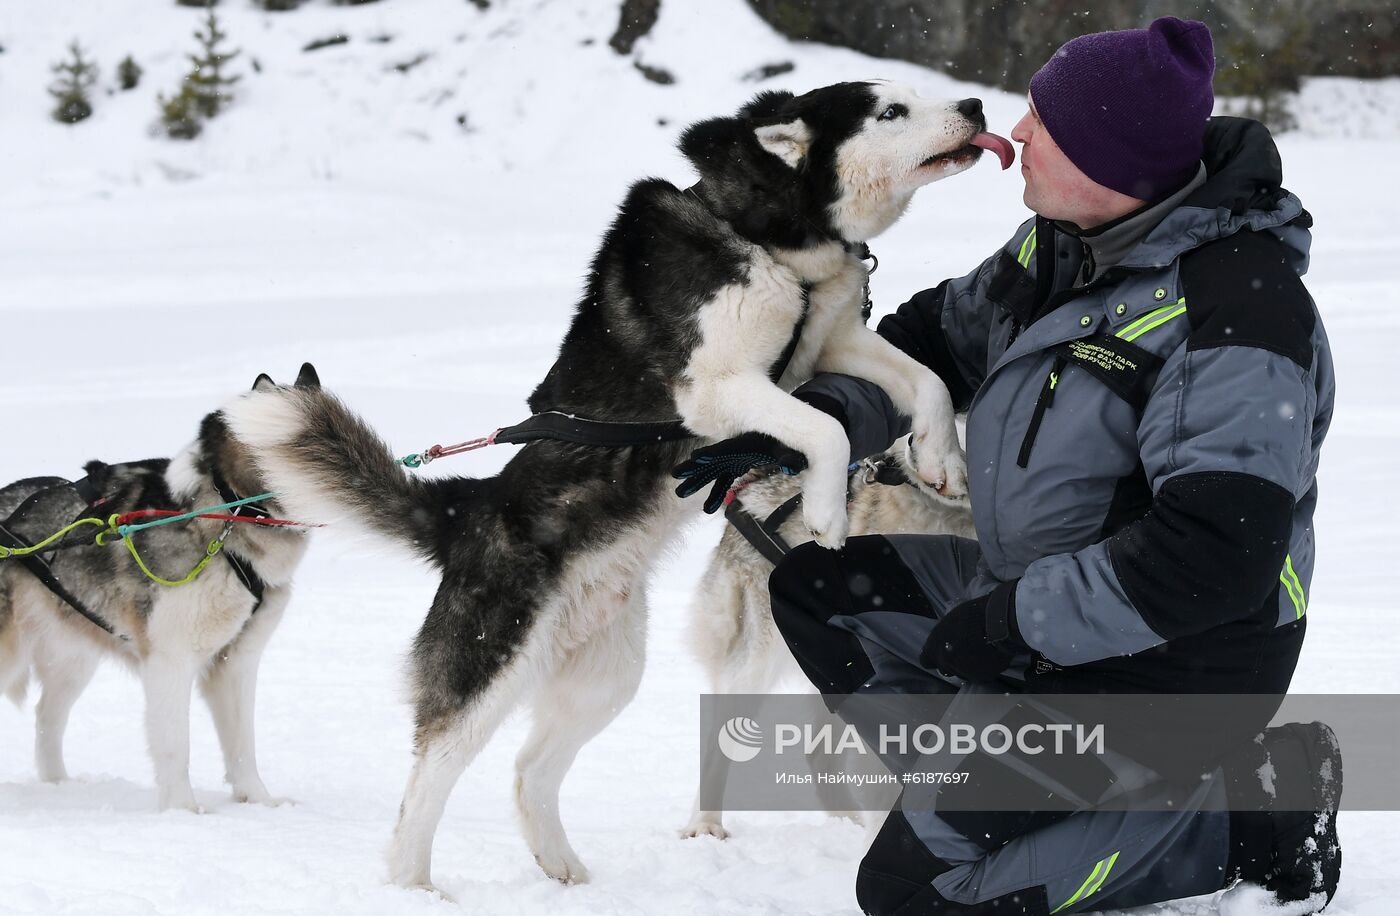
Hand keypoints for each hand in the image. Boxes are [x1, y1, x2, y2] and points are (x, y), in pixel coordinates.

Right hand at [672, 432, 807, 513]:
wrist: (779, 440)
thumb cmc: (784, 443)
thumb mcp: (789, 450)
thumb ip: (790, 459)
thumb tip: (790, 467)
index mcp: (743, 444)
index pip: (724, 449)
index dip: (710, 453)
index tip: (696, 457)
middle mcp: (732, 453)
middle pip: (710, 460)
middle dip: (694, 468)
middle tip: (676, 475)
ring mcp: (731, 461)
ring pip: (711, 473)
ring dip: (696, 482)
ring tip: (680, 493)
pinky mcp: (734, 469)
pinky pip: (721, 484)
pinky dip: (715, 495)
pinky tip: (707, 510)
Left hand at [918, 581, 1022, 683]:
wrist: (996, 621)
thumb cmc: (972, 614)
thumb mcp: (949, 622)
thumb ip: (943, 638)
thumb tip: (944, 643)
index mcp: (933, 647)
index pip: (926, 661)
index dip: (935, 658)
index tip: (944, 654)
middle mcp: (945, 662)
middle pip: (946, 669)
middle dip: (954, 663)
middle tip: (966, 652)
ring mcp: (962, 671)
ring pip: (963, 674)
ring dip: (969, 667)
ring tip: (981, 652)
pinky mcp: (980, 677)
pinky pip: (981, 676)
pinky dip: (985, 669)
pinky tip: (991, 656)